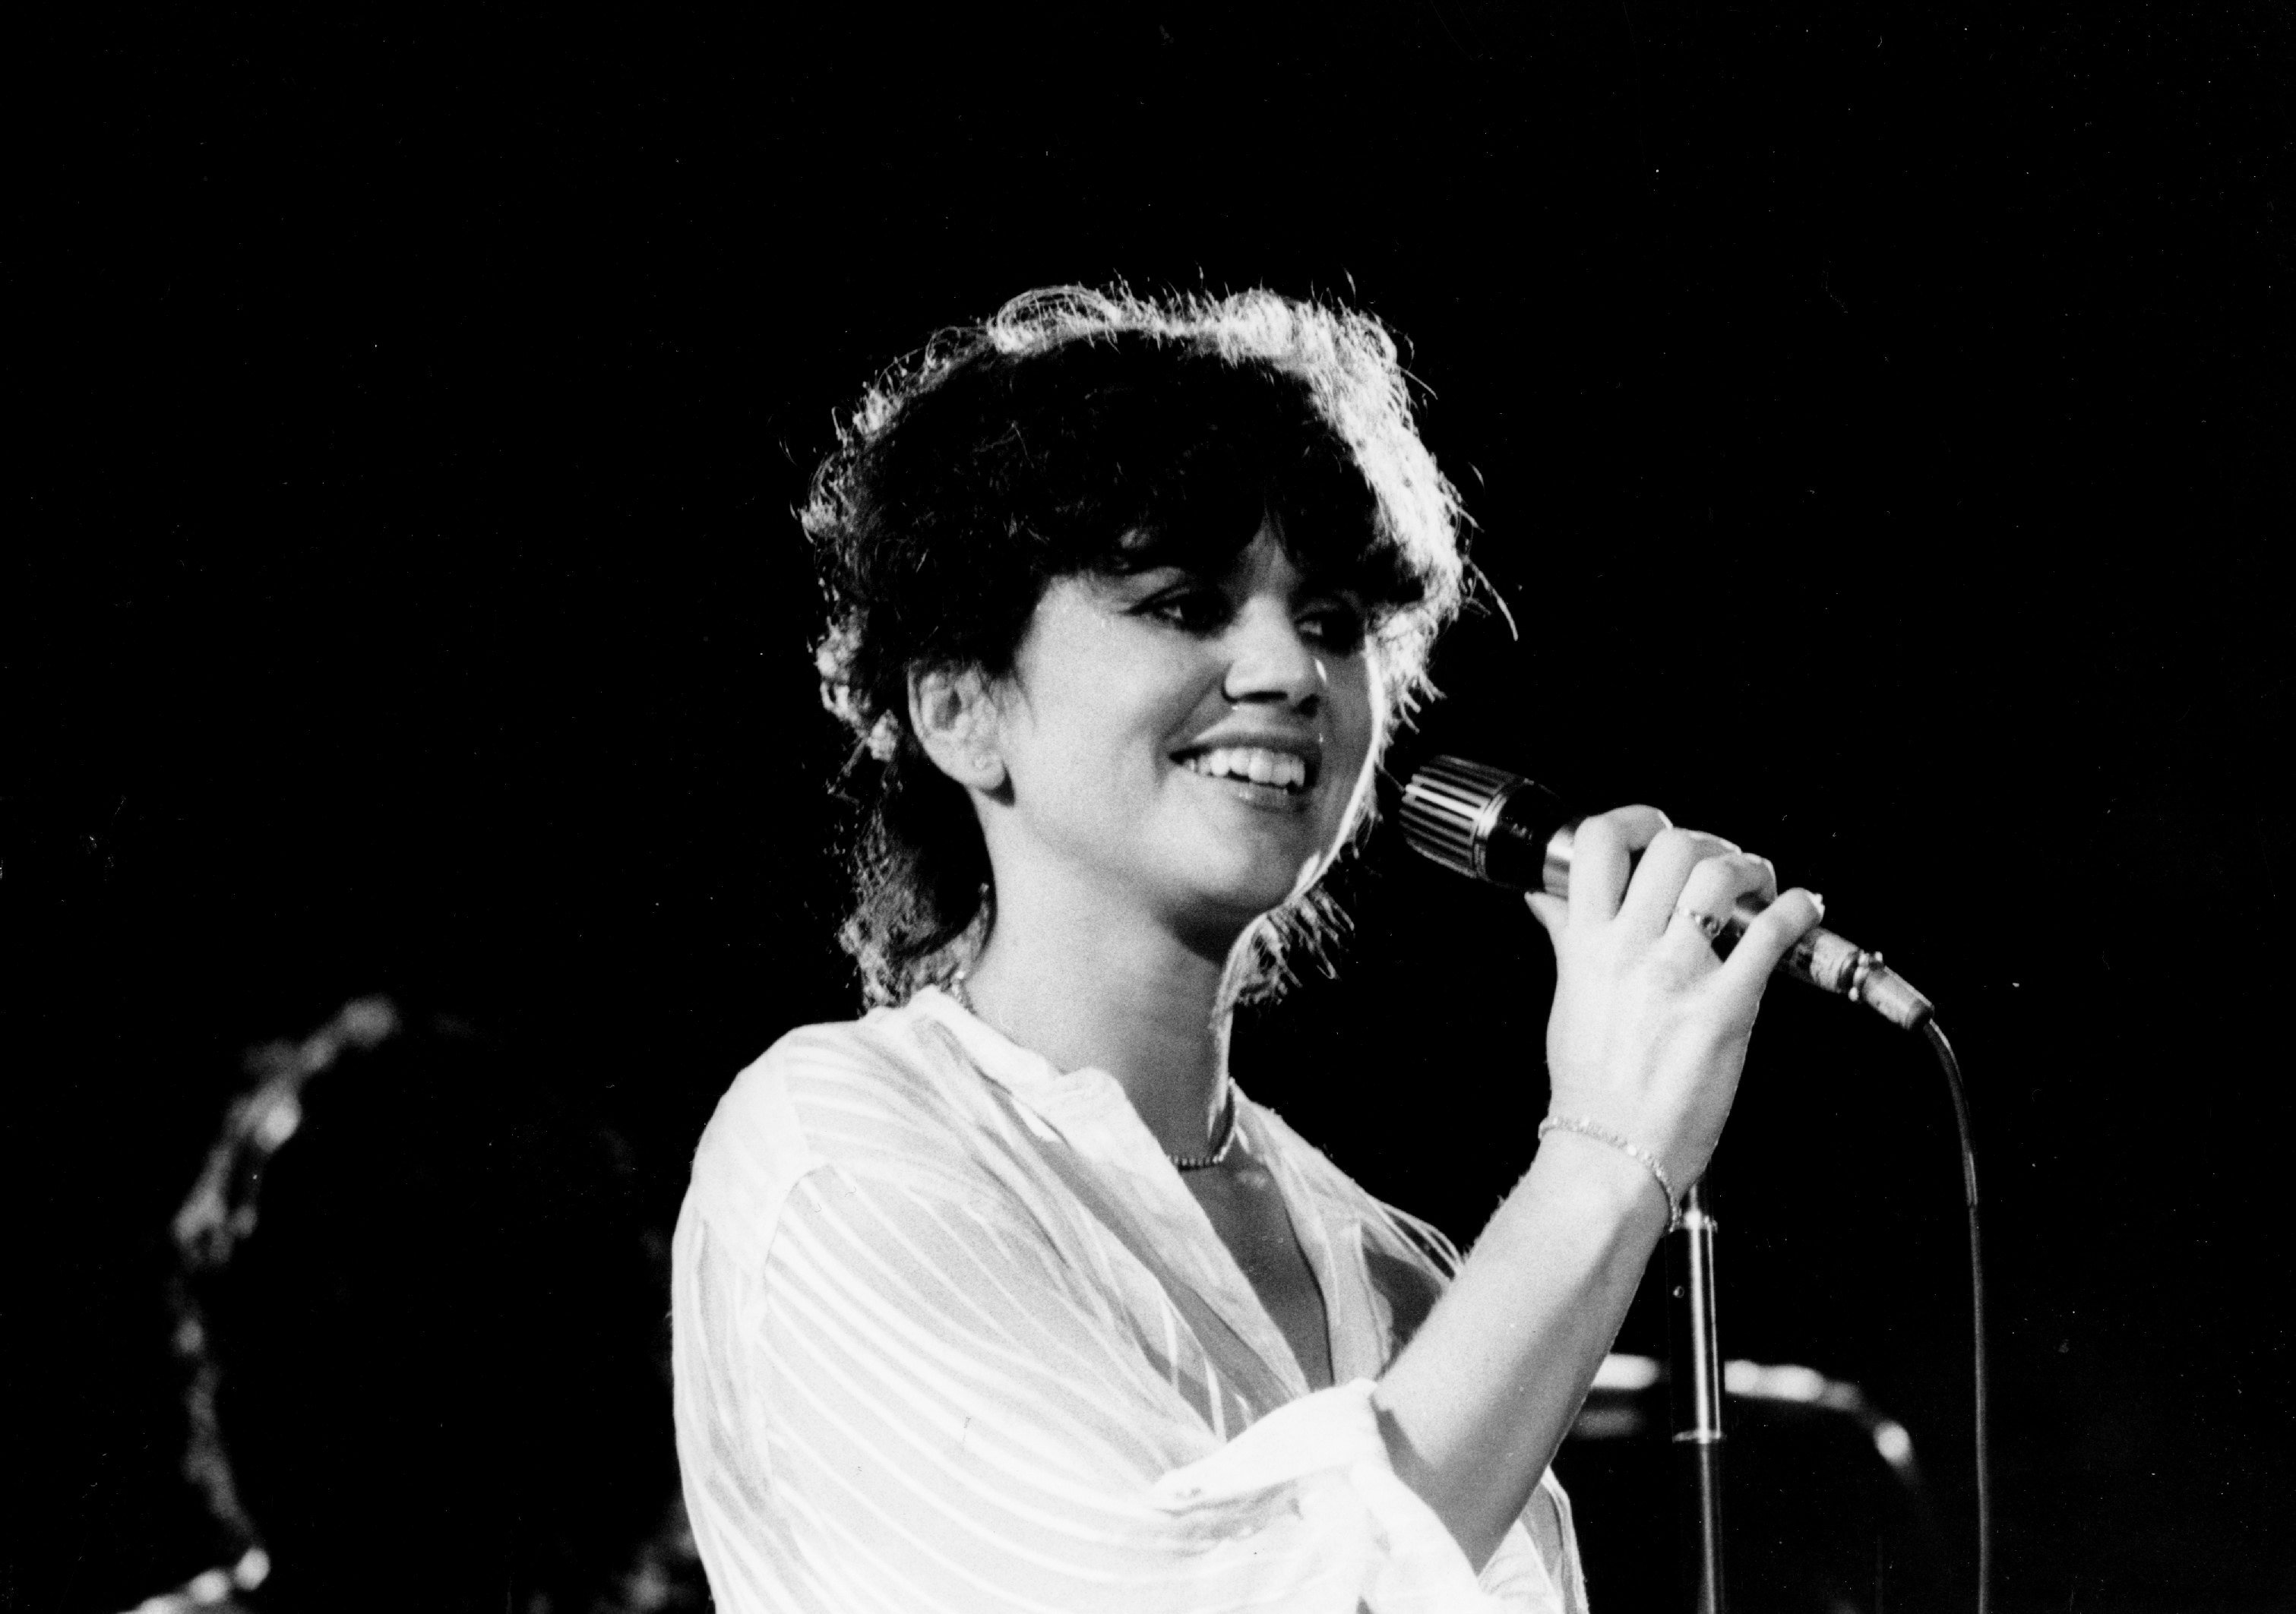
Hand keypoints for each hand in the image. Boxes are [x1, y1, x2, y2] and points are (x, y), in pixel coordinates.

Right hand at [1524, 808, 1823, 1194]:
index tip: (1653, 830)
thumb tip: (1546, 897)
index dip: (1632, 819)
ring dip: (1751, 868)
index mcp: (1587, 943)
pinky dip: (1797, 910)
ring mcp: (1677, 976)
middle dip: (1706, 842)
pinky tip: (1802, 910)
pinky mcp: (1725, 1008)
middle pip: (1670, 845)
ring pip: (1718, 876)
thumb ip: (1566, 937)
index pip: (1596, 843)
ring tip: (1760, 885)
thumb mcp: (1568, 997)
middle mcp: (1629, 950)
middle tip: (1720, 864)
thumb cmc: (1591, 1088)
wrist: (1611, 1153)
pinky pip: (1769, 934)